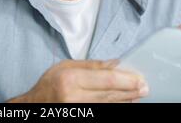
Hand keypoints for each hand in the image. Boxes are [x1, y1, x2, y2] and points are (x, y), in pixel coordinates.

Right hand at [8, 59, 148, 102]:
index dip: (125, 79)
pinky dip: (116, 106)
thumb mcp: (65, 67)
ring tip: (140, 94)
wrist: (34, 107)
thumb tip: (115, 64)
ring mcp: (79, 111)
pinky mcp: (82, 117)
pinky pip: (103, 111)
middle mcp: (74, 97)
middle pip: (110, 94)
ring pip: (109, 105)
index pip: (105, 80)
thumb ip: (91, 65)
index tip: (139, 78)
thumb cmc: (48, 85)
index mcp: (70, 79)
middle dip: (130, 91)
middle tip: (145, 87)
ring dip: (127, 100)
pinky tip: (126, 102)